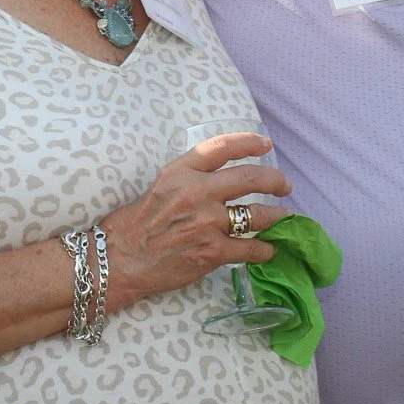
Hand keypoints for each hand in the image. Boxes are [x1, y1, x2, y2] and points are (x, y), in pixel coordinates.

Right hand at [100, 133, 291, 309]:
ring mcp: (207, 224)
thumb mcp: (159, 187)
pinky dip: (264, 250)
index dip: (248, 143)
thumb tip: (217, 180)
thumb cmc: (134, 225)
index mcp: (181, 172)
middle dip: (275, 181)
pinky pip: (250, 249)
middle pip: (249, 179)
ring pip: (257, 215)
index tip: (265, 144)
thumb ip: (188, 179)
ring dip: (276, 216)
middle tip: (284, 186)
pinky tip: (268, 250)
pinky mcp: (212, 252)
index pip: (222, 148)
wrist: (120, 259)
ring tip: (283, 217)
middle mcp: (197, 193)